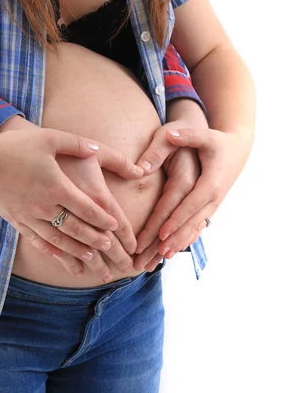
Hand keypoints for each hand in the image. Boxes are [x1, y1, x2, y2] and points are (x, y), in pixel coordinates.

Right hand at [0, 123, 143, 267]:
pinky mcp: (16, 221)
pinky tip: (60, 257)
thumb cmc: (16, 146)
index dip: (103, 220)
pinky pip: (37, 241)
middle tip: (110, 248)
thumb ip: (76, 143)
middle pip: (75, 228)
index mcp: (57, 186)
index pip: (87, 208)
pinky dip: (51, 251)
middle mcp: (45, 206)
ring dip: (75, 250)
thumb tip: (96, 148)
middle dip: (94, 240)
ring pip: (58, 239)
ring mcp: (29, 216)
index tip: (115, 227)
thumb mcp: (49, 138)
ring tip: (90, 258)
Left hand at [134, 126, 252, 270]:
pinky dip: (186, 238)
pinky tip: (174, 250)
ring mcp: (213, 204)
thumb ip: (185, 136)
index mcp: (210, 182)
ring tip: (161, 258)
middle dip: (173, 239)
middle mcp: (213, 197)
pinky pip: (198, 226)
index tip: (160, 234)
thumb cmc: (214, 139)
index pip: (189, 205)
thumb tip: (170, 136)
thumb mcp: (202, 134)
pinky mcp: (210, 206)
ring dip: (179, 243)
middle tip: (156, 255)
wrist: (237, 147)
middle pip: (191, 222)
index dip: (175, 220)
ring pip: (195, 228)